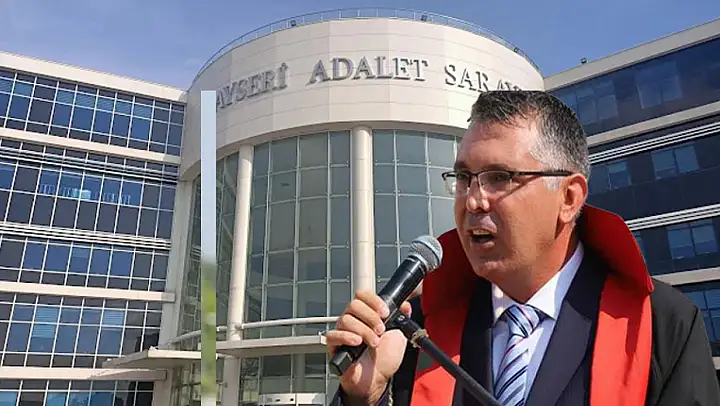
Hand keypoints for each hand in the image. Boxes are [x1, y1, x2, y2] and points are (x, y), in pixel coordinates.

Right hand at [326, 290, 411, 404]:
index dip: (374, 301)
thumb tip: (405, 305)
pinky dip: (346, 337)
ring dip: (363, 330)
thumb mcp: (399, 335)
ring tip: (373, 343)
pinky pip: (333, 335)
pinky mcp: (334, 346)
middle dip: (371, 317)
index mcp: (366, 314)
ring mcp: (343, 332)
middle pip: (353, 304)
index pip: (362, 295)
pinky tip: (357, 343)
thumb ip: (401, 318)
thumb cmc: (385, 360)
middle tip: (381, 330)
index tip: (385, 312)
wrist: (377, 380)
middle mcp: (353, 320)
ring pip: (345, 319)